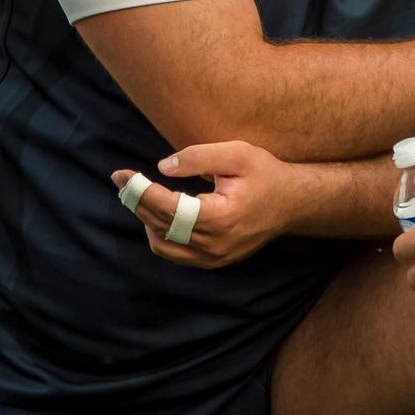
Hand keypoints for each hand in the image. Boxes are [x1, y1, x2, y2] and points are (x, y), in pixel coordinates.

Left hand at [111, 140, 306, 268]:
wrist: (293, 204)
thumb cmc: (266, 175)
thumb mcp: (237, 154)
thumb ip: (199, 157)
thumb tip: (163, 167)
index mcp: (220, 217)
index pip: (167, 207)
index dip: (140, 190)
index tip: (121, 174)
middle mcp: (215, 243)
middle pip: (160, 225)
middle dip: (137, 201)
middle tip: (123, 180)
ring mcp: (215, 257)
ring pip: (163, 244)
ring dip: (146, 220)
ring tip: (141, 195)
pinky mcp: (214, 261)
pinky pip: (175, 253)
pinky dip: (160, 234)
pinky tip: (159, 214)